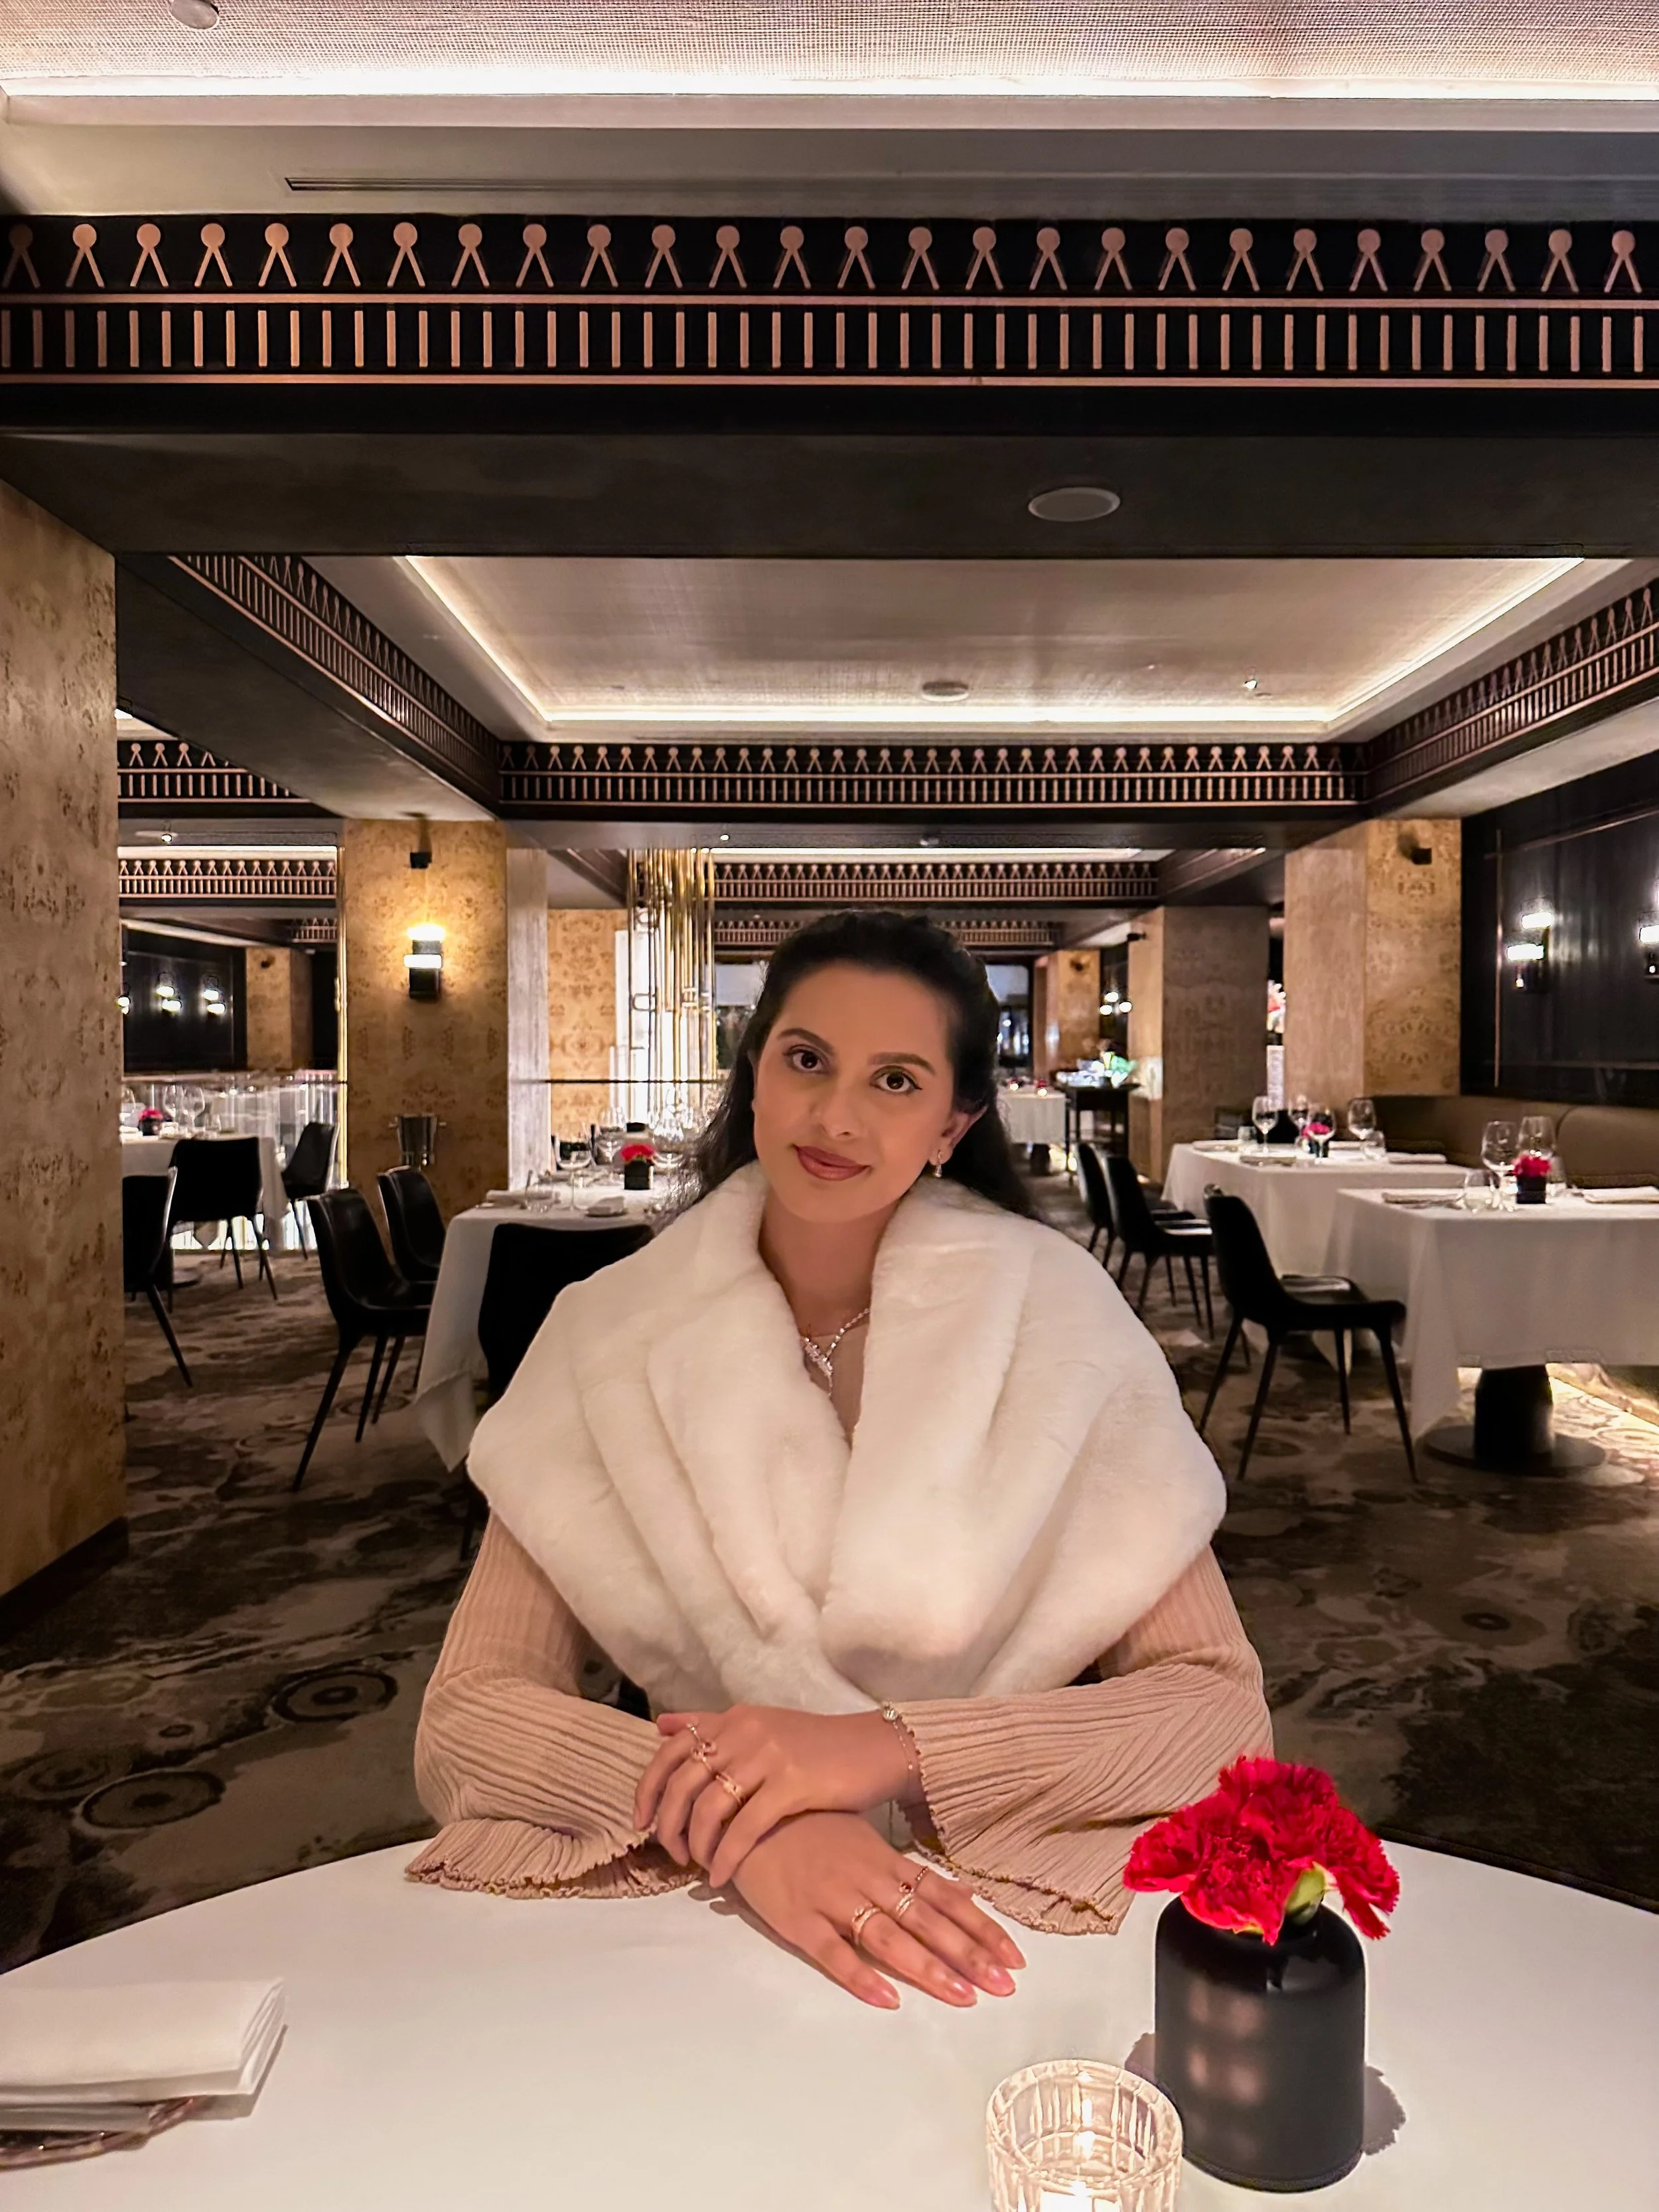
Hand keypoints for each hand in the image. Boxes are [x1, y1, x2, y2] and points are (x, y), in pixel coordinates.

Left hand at [635, 1704, 913, 1885]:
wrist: (872, 1749)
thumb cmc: (817, 1746)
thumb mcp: (761, 1726)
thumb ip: (711, 1726)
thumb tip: (661, 1726)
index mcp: (734, 1719)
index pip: (672, 1750)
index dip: (648, 1788)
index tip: (641, 1821)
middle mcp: (745, 1731)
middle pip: (684, 1782)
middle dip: (669, 1823)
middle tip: (671, 1853)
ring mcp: (768, 1756)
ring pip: (710, 1807)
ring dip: (696, 1844)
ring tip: (697, 1866)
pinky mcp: (791, 1784)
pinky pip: (744, 1828)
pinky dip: (727, 1857)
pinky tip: (722, 1877)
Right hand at [729, 1811, 1025, 2008]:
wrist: (744, 1810)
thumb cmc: (807, 1825)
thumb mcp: (863, 1838)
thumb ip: (910, 1870)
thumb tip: (964, 1891)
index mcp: (883, 1859)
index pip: (943, 1895)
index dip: (979, 1926)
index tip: (1015, 1956)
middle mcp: (865, 1879)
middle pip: (925, 1920)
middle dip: (967, 1953)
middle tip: (1004, 1986)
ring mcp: (831, 1899)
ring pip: (888, 1937)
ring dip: (927, 1967)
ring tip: (962, 1996)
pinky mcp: (796, 1919)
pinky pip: (832, 1952)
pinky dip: (859, 1975)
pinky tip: (885, 1998)